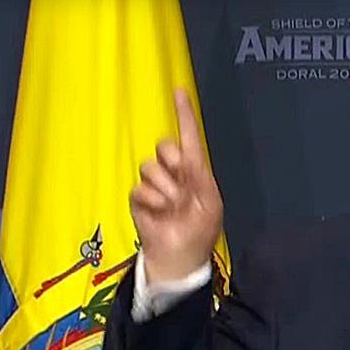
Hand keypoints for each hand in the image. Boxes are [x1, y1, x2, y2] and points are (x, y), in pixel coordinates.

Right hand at [130, 88, 223, 282]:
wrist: (181, 257)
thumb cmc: (200, 231)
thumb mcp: (210, 202)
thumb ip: (200, 175)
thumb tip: (185, 155)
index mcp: (194, 171)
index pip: (189, 137)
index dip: (184, 114)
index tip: (179, 92)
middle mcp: (173, 172)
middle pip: (165, 145)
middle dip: (173, 162)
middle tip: (183, 184)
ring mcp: (155, 184)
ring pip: (151, 166)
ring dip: (165, 189)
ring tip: (173, 206)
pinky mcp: (138, 198)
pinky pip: (140, 187)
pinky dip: (152, 201)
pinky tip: (160, 212)